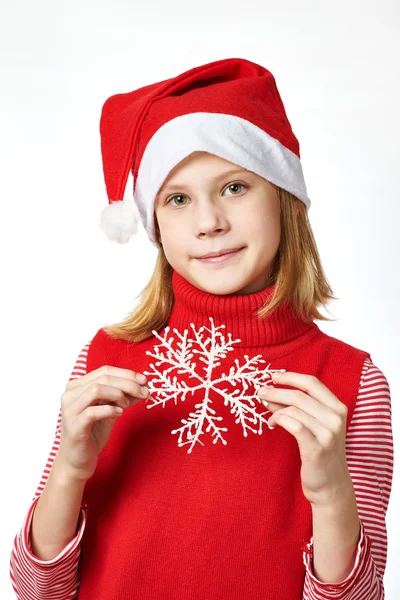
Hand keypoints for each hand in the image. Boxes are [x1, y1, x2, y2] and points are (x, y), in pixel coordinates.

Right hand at [58, 366, 149, 480]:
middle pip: (103, 378)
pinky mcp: (74, 426)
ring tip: (126, 405)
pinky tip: (119, 414)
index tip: (145, 380)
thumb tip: (145, 385)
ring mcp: (70, 410)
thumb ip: (125, 396)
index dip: (127, 373)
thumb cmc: (93, 433)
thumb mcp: (113, 410)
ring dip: (118, 395)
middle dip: (129, 383)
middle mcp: (70, 394)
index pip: (105, 371)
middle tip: (144, 392)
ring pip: (96, 390)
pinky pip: (93, 412)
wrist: (78, 460)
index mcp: (78, 386)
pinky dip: (110, 410)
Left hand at [258, 371, 354, 506]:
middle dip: (276, 391)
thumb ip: (297, 407)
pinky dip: (278, 420)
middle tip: (260, 392)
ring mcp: (328, 434)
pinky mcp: (317, 448)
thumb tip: (271, 391)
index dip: (290, 377)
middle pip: (299, 395)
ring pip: (294, 409)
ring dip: (275, 409)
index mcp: (338, 407)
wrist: (332, 485)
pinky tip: (272, 424)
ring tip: (268, 415)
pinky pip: (293, 425)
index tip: (273, 376)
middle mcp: (335, 418)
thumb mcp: (314, 425)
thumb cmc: (321, 452)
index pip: (312, 383)